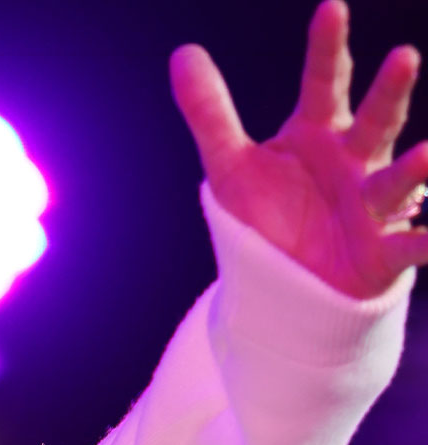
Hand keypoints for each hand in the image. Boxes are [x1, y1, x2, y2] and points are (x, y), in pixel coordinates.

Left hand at [171, 1, 426, 297]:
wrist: (282, 276)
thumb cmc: (266, 211)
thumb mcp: (230, 164)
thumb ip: (210, 112)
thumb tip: (183, 52)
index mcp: (318, 133)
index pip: (323, 84)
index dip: (326, 50)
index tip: (331, 9)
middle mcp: (354, 161)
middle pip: (374, 121)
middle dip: (390, 93)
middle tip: (404, 56)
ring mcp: (372, 203)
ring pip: (396, 181)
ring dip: (415, 168)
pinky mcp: (381, 250)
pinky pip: (408, 246)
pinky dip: (426, 243)